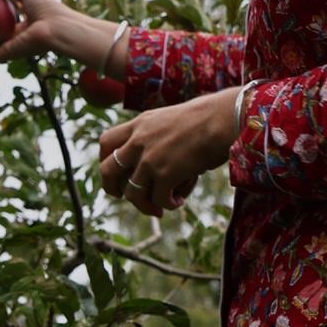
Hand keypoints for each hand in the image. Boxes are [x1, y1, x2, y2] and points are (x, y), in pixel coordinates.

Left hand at [99, 89, 239, 215]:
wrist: (221, 118)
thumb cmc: (206, 118)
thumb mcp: (171, 120)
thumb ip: (158, 137)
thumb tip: (159, 167)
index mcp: (139, 124)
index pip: (106, 141)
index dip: (106, 159)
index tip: (116, 170)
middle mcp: (139, 141)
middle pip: (107, 170)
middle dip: (112, 188)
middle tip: (123, 196)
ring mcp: (150, 158)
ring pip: (132, 193)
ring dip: (145, 205)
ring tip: (160, 208)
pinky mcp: (165, 173)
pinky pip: (158, 200)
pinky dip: (167, 205)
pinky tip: (178, 202)